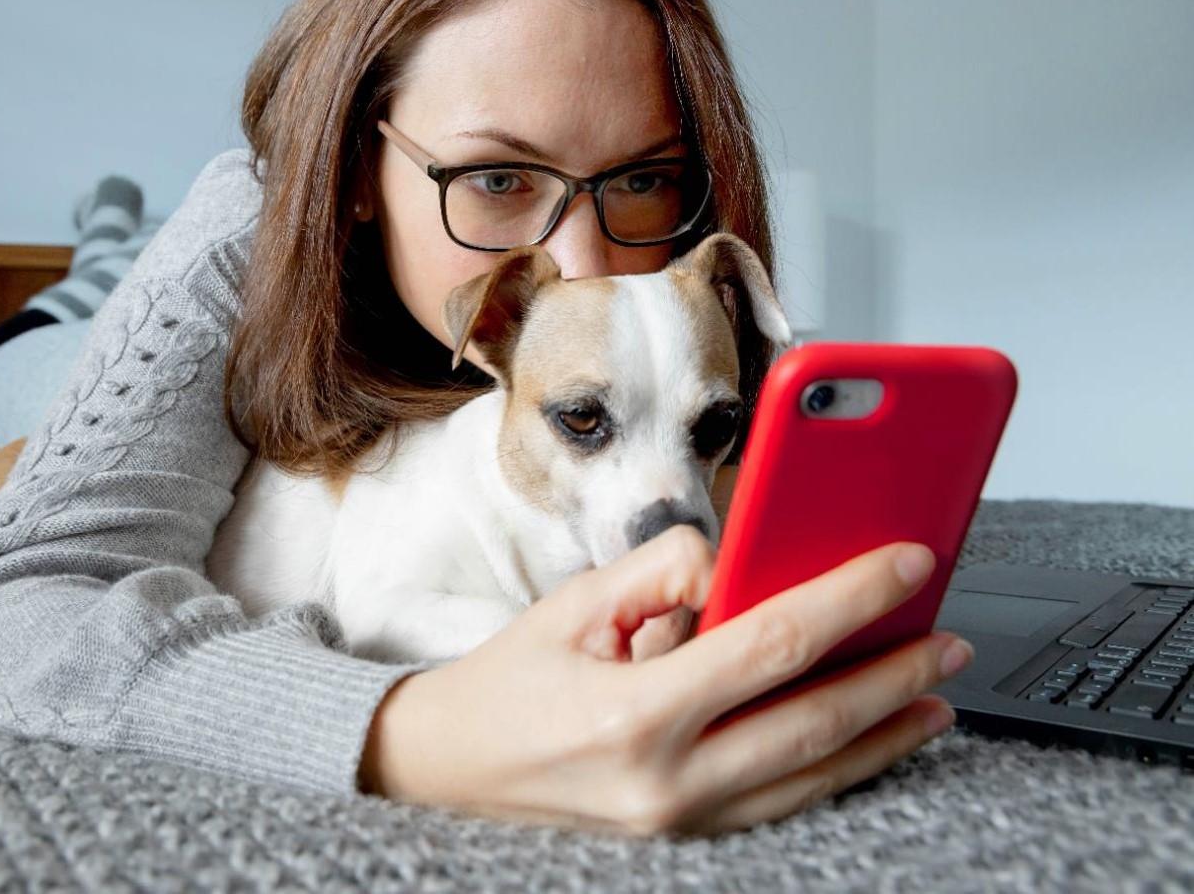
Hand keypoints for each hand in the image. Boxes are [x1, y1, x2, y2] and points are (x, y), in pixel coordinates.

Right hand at [358, 528, 970, 836]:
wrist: (449, 769)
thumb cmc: (509, 682)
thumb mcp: (573, 605)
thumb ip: (660, 571)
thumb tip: (736, 559)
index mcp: (635, 712)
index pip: (771, 645)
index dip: (848, 599)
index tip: (904, 561)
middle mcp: (667, 780)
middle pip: (813, 722)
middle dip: (893, 673)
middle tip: (946, 636)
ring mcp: (680, 820)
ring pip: (812, 776)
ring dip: (883, 732)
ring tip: (935, 692)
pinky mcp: (685, 835)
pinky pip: (783, 801)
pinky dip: (839, 768)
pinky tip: (870, 739)